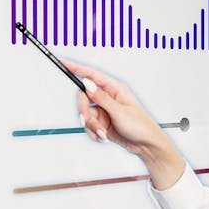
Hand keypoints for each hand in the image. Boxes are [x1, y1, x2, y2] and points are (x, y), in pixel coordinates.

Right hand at [62, 59, 185, 189]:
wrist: (145, 146)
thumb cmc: (140, 127)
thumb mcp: (120, 112)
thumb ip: (102, 98)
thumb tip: (88, 84)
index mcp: (115, 89)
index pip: (92, 75)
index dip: (76, 68)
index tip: (63, 62)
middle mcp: (108, 98)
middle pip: (83, 98)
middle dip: (86, 113)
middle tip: (93, 123)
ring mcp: (104, 110)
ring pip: (85, 115)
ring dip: (92, 127)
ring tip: (104, 133)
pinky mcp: (101, 122)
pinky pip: (88, 126)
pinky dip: (94, 133)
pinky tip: (104, 136)